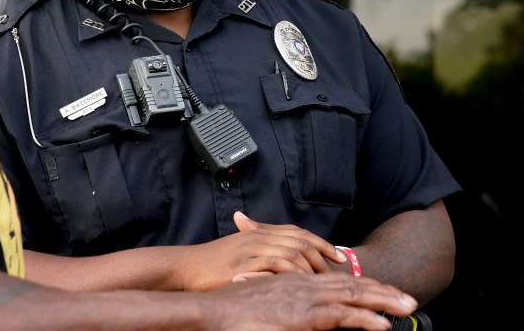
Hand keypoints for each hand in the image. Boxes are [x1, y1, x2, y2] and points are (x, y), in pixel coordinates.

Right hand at [175, 211, 345, 290]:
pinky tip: (303, 290)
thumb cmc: (209, 263)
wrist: (185, 267)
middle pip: (300, 241)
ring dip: (311, 268)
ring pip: (292, 253)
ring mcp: (252, 250)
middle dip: (322, 255)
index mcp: (259, 233)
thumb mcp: (239, 251)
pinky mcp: (246, 265)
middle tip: (338, 270)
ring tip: (325, 284)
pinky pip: (277, 267)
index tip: (338, 255)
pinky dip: (293, 277)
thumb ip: (259, 248)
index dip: (321, 243)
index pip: (298, 233)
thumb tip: (280, 257)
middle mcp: (258, 238)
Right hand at [208, 271, 417, 330]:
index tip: (386, 291)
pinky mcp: (301, 316)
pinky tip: (381, 325)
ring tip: (407, 308)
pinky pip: (339, 316)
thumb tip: (292, 311)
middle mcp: (304, 286)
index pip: (338, 281)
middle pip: (352, 286)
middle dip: (383, 292)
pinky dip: (362, 319)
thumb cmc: (230, 311)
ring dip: (383, 302)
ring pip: (352, 296)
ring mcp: (303, 299)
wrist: (210, 311)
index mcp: (297, 282)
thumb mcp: (262, 301)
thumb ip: (282, 303)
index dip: (365, 285)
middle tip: (410, 300)